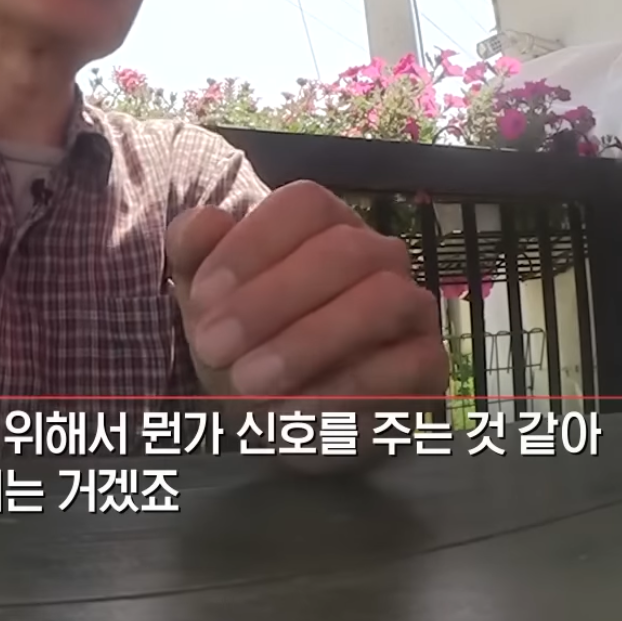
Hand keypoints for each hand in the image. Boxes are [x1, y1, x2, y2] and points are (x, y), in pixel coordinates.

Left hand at [167, 181, 446, 435]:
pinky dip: (342, 391)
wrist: (281, 415)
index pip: (304, 205)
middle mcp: (377, 253)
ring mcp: (410, 305)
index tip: (202, 300)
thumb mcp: (205, 300)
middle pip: (342, 249)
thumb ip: (194, 251)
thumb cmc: (245, 341)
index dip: (251, 246)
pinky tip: (292, 414)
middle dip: (270, 300)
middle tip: (213, 348)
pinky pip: (401, 366)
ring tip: (249, 382)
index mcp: (325, 224)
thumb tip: (205, 220)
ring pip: (380, 300)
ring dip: (307, 342)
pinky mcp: (427, 363)